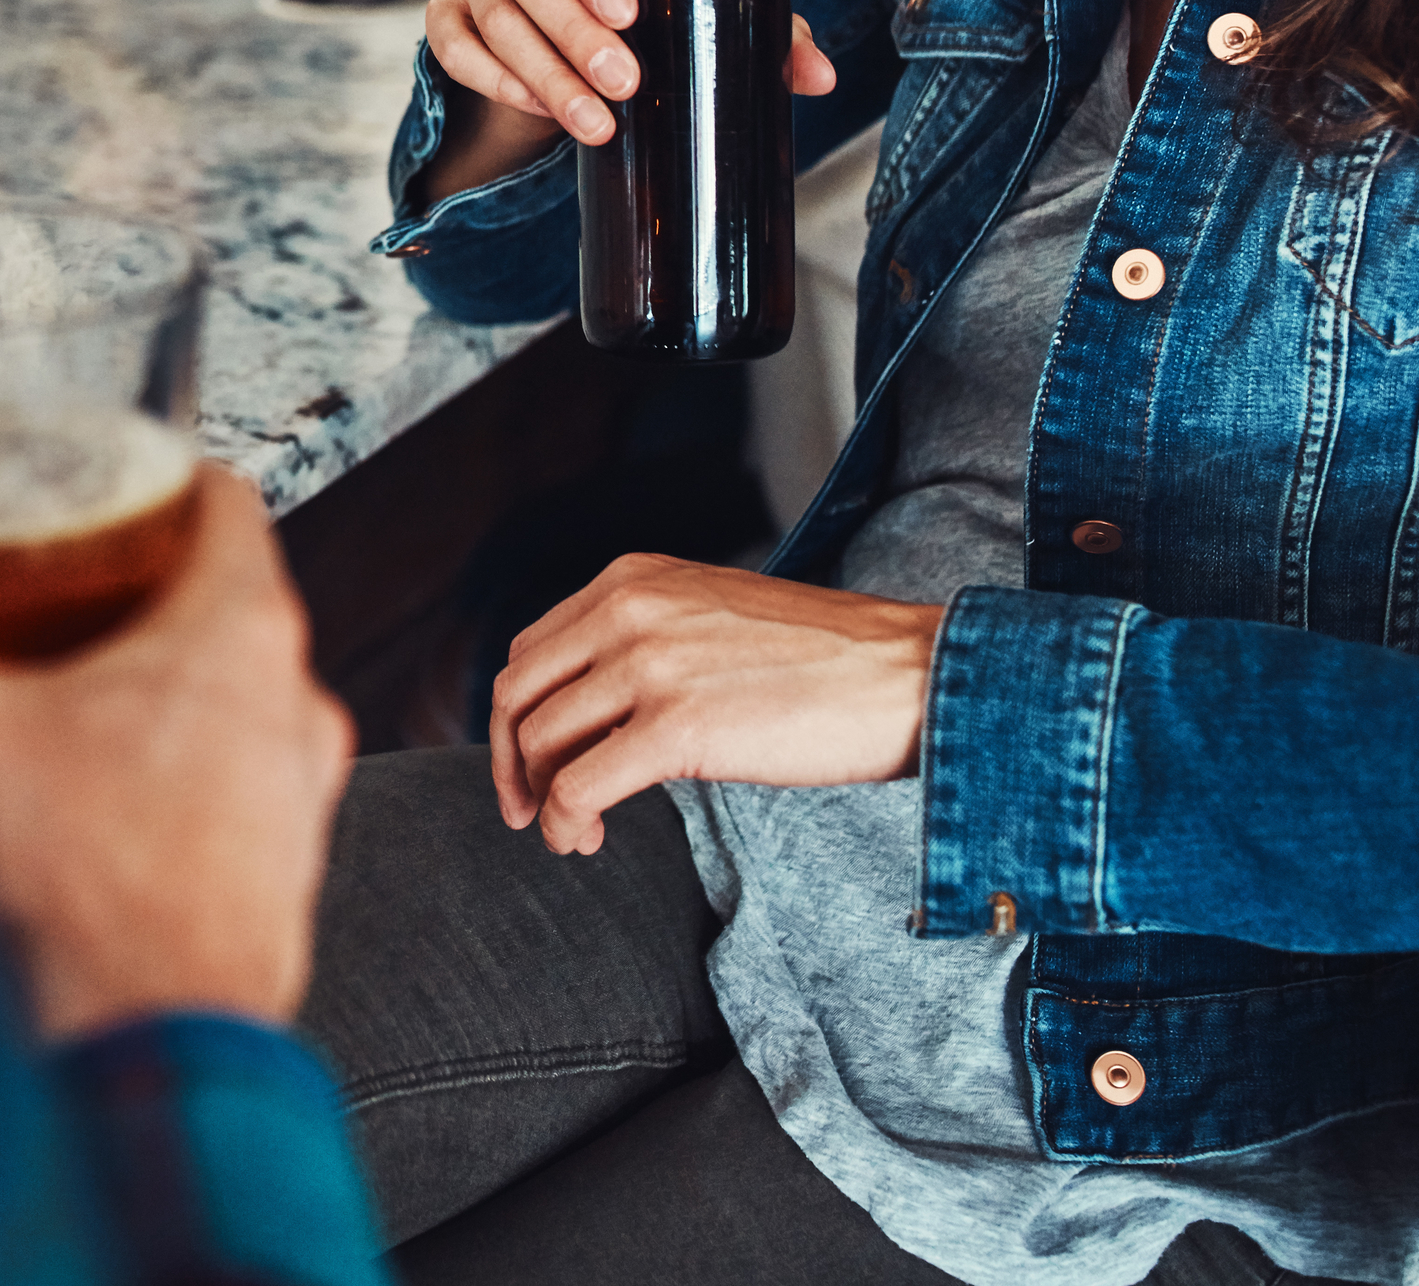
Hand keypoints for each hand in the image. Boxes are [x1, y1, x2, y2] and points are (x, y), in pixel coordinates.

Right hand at [0, 466, 353, 1038]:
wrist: (142, 1055)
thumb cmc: (83, 898)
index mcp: (240, 633)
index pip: (224, 497)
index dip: (155, 474)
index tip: (104, 478)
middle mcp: (295, 705)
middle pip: (224, 599)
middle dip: (136, 590)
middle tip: (51, 593)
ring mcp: (299, 798)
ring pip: (234, 702)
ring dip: (157, 694)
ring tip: (62, 705)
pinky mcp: (281, 878)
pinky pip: (233, 791)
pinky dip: (174, 781)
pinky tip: (92, 809)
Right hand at [423, 0, 836, 148]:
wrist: (564, 29)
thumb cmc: (640, 4)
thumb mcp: (693, 5)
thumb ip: (758, 27)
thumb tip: (819, 75)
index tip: (627, 14)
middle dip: (573, 34)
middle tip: (624, 84)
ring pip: (493, 16)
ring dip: (542, 73)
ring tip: (596, 124)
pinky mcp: (448, 16)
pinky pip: (451, 43)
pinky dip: (492, 79)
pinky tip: (539, 111)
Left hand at [490, 555, 947, 854]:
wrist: (907, 673)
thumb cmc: (825, 661)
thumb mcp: (712, 619)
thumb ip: (648, 642)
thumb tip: (593, 710)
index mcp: (632, 579)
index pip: (531, 650)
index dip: (517, 717)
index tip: (532, 765)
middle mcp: (628, 608)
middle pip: (517, 694)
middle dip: (511, 762)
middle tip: (528, 812)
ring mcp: (649, 663)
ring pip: (539, 741)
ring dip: (542, 801)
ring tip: (574, 835)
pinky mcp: (676, 725)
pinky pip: (578, 785)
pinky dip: (566, 822)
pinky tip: (587, 840)